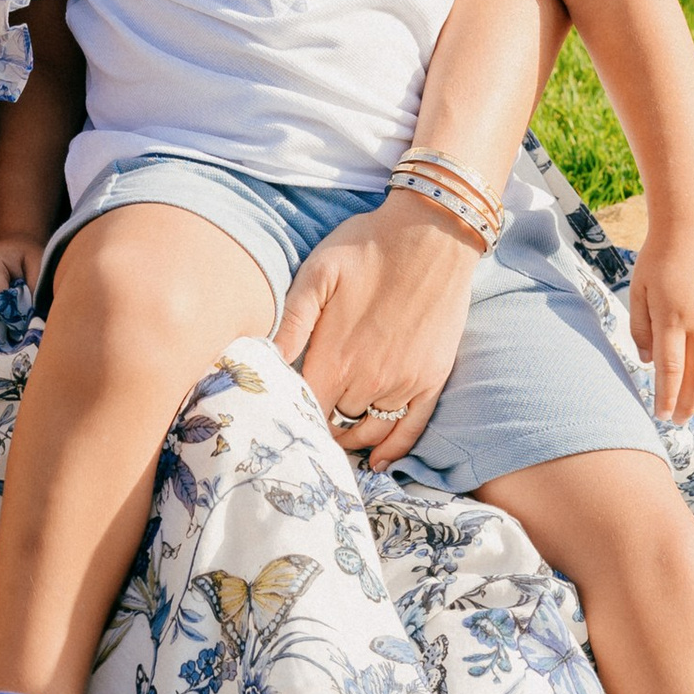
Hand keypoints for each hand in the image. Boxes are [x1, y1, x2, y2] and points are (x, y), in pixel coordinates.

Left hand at [275, 192, 482, 467]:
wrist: (432, 233)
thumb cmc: (368, 246)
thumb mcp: (317, 274)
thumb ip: (290, 324)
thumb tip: (261, 360)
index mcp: (333, 360)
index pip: (302, 410)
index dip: (289, 416)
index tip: (280, 416)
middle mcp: (366, 382)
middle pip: (331, 426)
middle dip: (315, 427)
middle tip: (304, 425)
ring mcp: (402, 384)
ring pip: (367, 433)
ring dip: (348, 439)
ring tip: (333, 436)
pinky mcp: (431, 381)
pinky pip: (410, 430)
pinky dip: (392, 450)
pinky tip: (377, 460)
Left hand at [627, 222, 693, 419]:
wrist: (692, 226)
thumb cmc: (658, 258)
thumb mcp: (638, 292)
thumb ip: (641, 330)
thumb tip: (650, 363)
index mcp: (672, 319)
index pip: (671, 371)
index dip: (667, 397)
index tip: (662, 415)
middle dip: (689, 403)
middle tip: (680, 420)